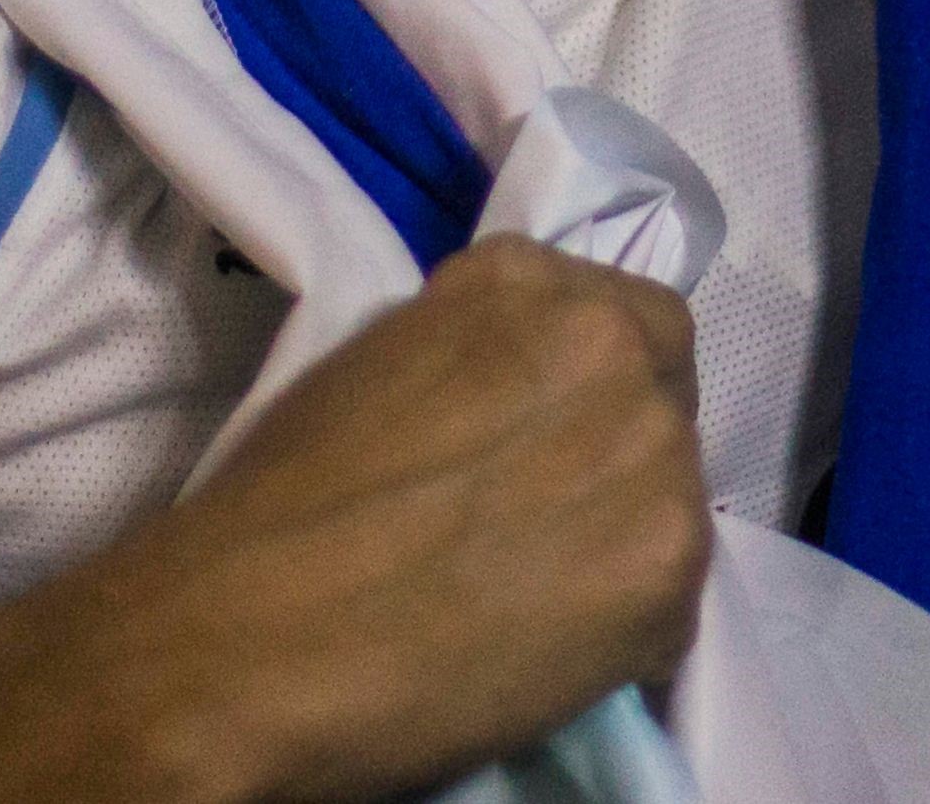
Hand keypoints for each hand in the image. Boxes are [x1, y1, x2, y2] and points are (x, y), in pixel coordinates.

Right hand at [82, 240, 708, 801]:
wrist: (255, 635)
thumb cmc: (281, 502)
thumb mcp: (381, 361)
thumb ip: (481, 357)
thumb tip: (523, 399)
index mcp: (527, 281)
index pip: (625, 318)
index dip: (594, 387)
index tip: (556, 438)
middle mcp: (611, 347)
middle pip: (664, 397)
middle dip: (616, 452)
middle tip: (545, 521)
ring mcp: (655, 456)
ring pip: (675, 496)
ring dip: (624, 537)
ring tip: (536, 592)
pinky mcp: (672, 569)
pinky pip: (671, 598)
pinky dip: (624, 627)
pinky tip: (546, 648)